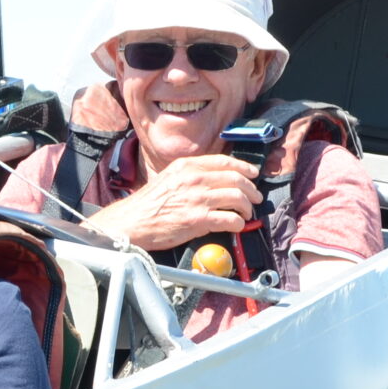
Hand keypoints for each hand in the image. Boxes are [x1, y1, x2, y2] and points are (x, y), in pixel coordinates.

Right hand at [84, 153, 259, 250]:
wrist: (132, 222)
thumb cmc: (148, 203)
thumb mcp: (168, 177)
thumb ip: (190, 174)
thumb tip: (215, 178)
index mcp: (187, 166)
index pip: (225, 162)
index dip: (244, 167)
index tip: (252, 173)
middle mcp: (194, 179)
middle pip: (236, 179)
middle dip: (251, 189)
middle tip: (255, 197)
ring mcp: (197, 199)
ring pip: (238, 198)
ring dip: (247, 207)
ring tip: (246, 213)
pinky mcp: (198, 220)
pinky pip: (230, 219)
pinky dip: (239, 223)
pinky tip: (237, 226)